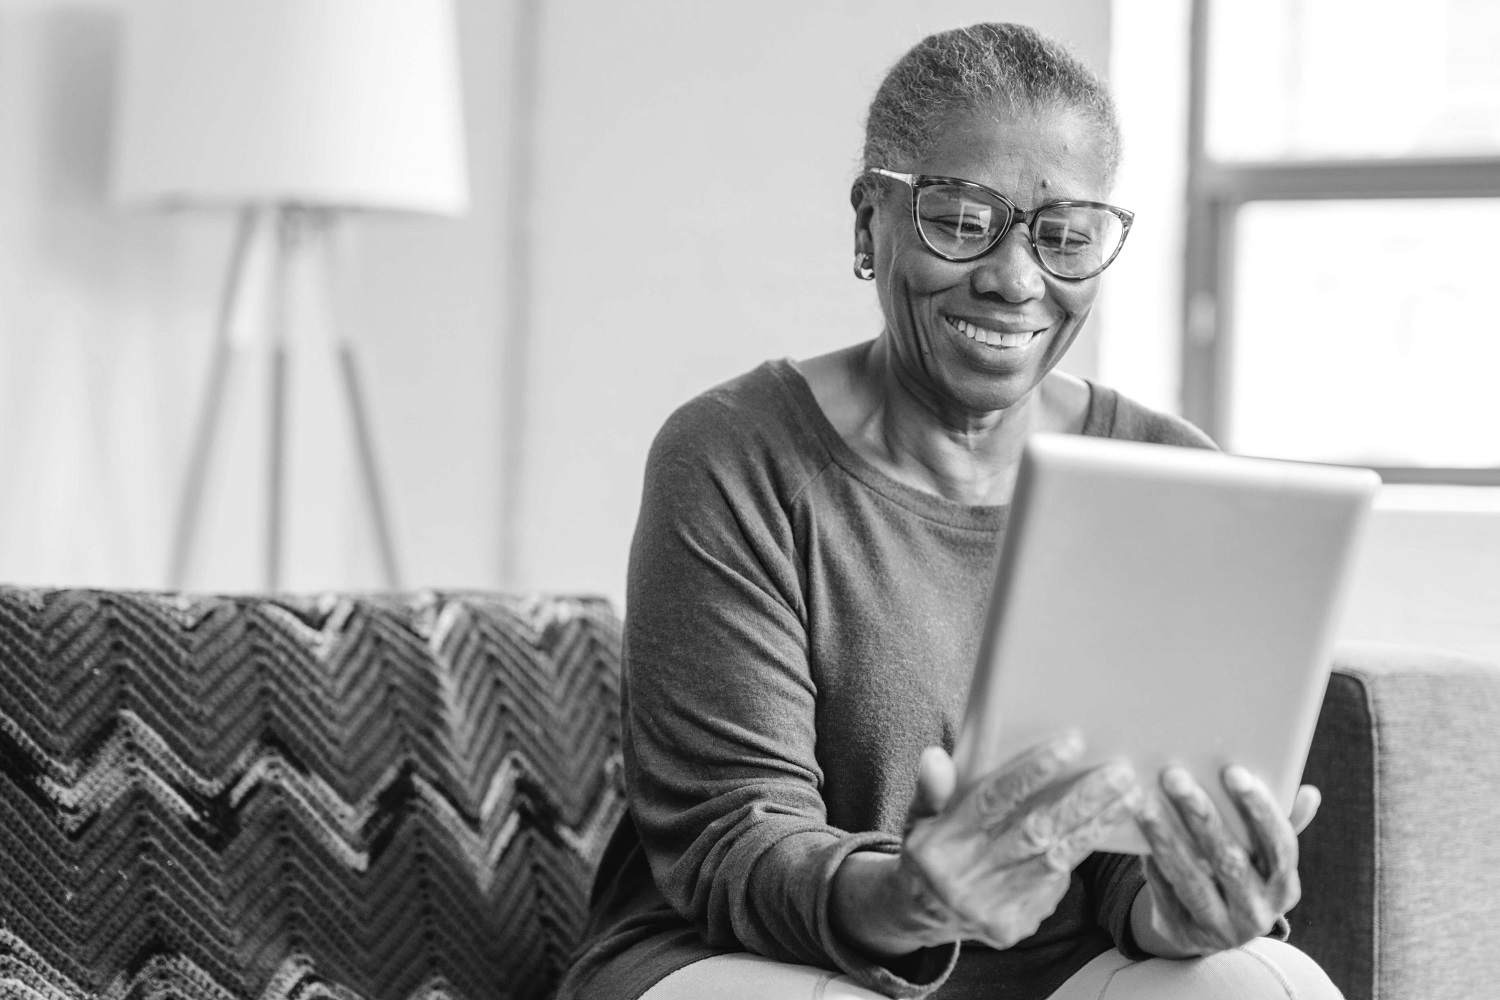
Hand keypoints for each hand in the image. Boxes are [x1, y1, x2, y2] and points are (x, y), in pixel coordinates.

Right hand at [831, 733, 1140, 957]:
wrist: (921, 916)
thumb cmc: (928, 851)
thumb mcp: (918, 817)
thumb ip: (930, 789)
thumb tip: (935, 757)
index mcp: (937, 844)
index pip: (992, 801)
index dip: (1032, 772)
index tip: (1072, 743)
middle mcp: (963, 879)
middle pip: (1034, 832)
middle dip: (1083, 800)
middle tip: (1121, 772)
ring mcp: (989, 908)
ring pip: (1054, 859)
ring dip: (1095, 826)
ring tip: (1129, 795)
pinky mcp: (1012, 927)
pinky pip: (1053, 886)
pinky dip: (1079, 854)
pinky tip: (1105, 828)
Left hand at [1131, 765, 1319, 957]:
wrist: (1204, 926)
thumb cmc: (1236, 871)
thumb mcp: (1261, 855)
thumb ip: (1281, 823)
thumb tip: (1309, 793)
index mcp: (1284, 887)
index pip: (1279, 847)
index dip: (1259, 810)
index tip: (1234, 772)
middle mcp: (1258, 913)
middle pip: (1230, 861)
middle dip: (1201, 815)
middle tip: (1175, 776)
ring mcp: (1221, 928)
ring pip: (1191, 879)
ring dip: (1166, 837)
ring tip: (1144, 801)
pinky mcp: (1184, 932)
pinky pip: (1164, 892)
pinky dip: (1150, 859)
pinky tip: (1135, 831)